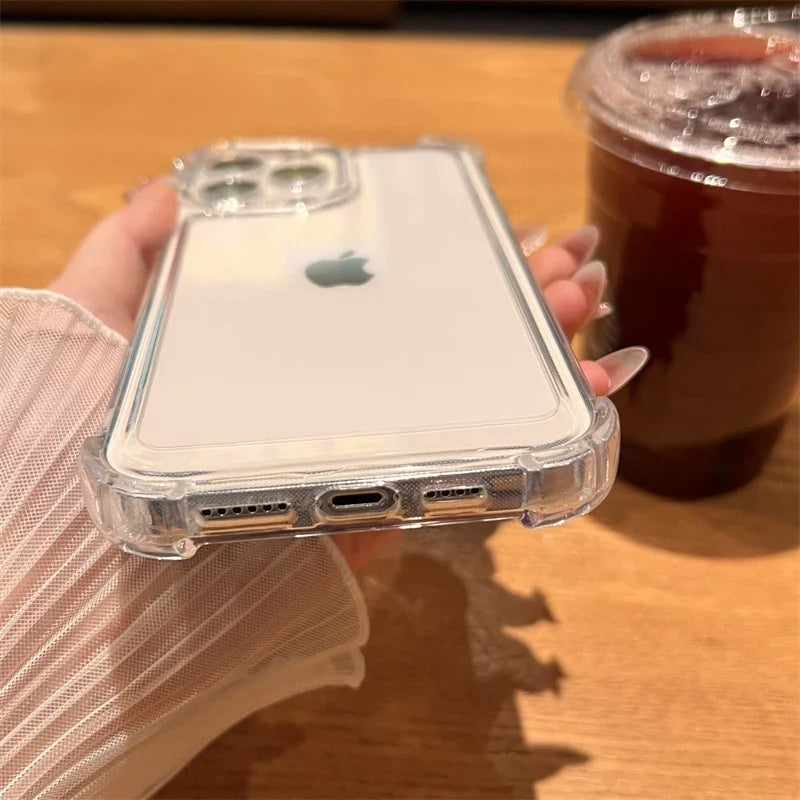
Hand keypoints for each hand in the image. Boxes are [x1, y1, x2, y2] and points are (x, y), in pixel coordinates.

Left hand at [50, 183, 646, 569]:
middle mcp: (348, 405)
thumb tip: (170, 187)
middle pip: (453, 348)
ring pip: (481, 402)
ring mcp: (372, 458)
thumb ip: (129, 251)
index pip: (394, 307)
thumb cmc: (94, 422)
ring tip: (590, 297)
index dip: (456, 269)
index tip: (507, 227)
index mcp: (303, 357)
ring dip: (549, 349)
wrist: (97, 540)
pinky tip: (595, 389)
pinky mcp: (386, 510)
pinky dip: (546, 435)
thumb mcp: (103, 316)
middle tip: (572, 259)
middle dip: (521, 299)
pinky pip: (476, 471)